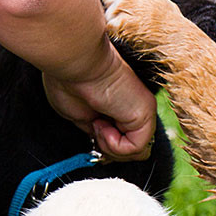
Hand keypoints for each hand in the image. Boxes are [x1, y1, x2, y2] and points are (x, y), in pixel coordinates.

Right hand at [42, 41, 157, 160]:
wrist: (74, 63)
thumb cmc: (70, 82)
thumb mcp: (81, 115)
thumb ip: (97, 131)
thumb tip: (104, 145)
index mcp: (120, 108)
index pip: (126, 141)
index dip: (108, 148)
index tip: (91, 135)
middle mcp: (135, 109)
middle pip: (134, 151)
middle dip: (109, 150)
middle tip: (94, 129)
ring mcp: (143, 112)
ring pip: (138, 153)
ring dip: (111, 147)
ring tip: (97, 124)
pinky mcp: (146, 115)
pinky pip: (136, 148)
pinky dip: (114, 144)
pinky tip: (102, 124)